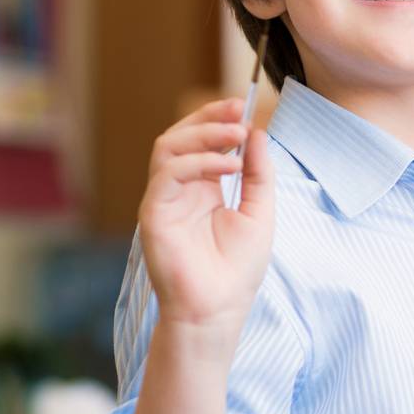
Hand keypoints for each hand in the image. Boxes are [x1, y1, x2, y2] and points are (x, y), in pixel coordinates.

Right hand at [137, 97, 274, 331]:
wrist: (219, 308)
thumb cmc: (238, 268)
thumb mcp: (260, 211)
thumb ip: (258, 173)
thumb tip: (256, 133)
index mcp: (203, 189)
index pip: (201, 142)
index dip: (217, 119)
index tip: (243, 105)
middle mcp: (178, 190)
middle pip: (179, 137)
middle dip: (207, 118)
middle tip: (237, 109)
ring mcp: (163, 200)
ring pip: (168, 148)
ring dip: (203, 134)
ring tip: (236, 135)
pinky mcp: (153, 213)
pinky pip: (167, 174)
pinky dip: (198, 162)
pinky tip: (228, 166)